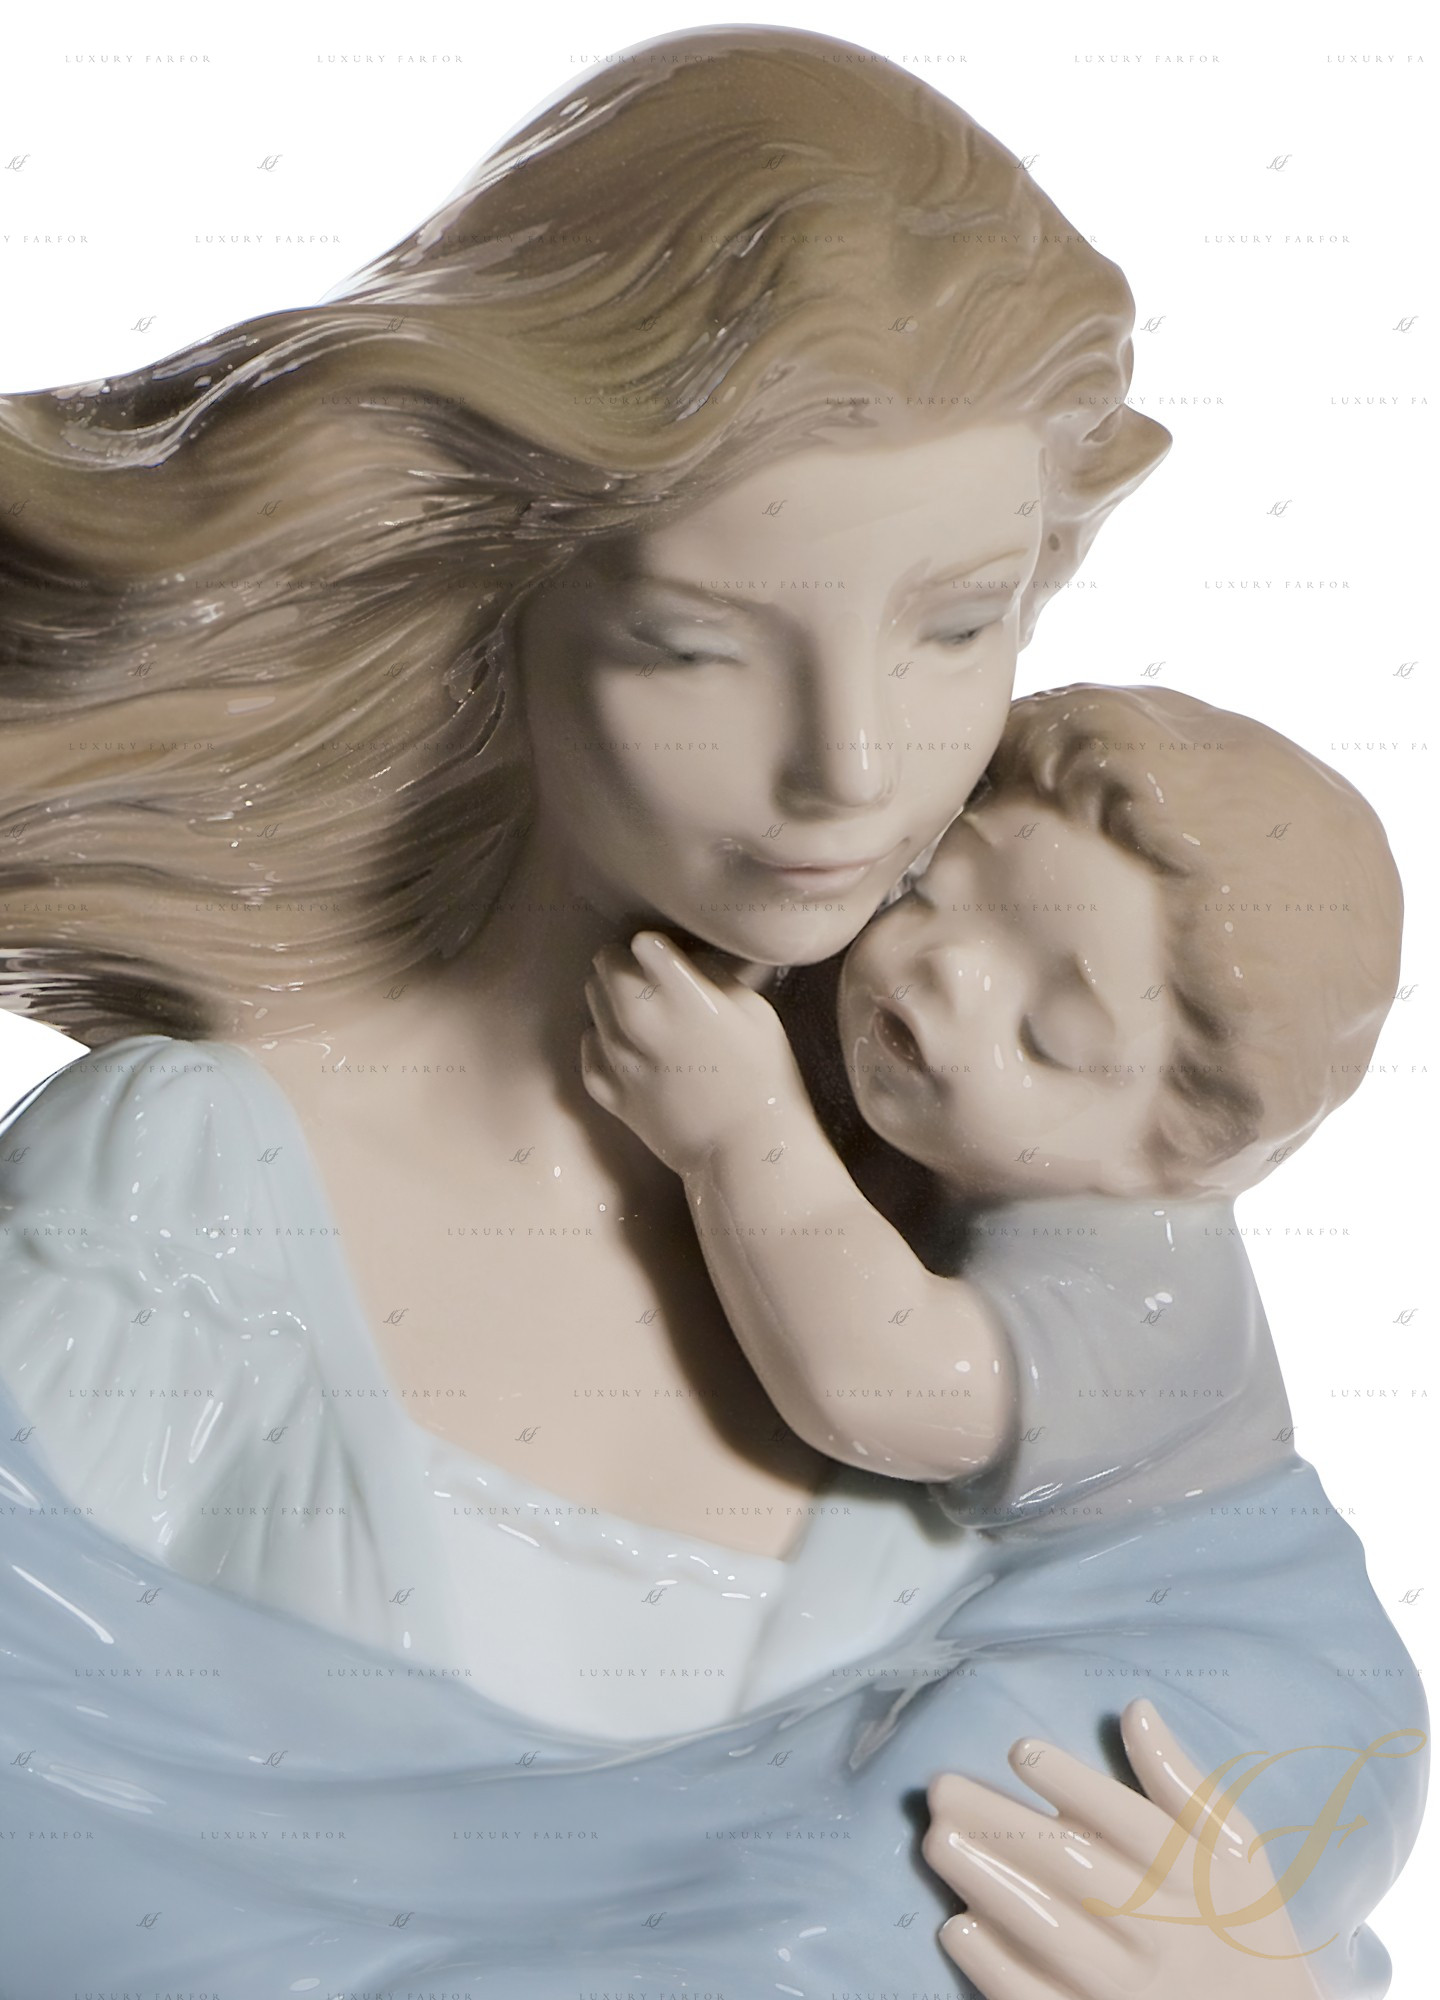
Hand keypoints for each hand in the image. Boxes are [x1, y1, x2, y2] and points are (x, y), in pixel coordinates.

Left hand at [581, 931, 806, 1174]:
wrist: (744, 1151)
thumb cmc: (764, 1079)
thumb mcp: (757, 1012)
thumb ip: (714, 976)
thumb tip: (684, 958)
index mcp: (684, 998)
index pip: (644, 943)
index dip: (658, 945)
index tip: (669, 954)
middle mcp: (643, 1022)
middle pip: (608, 964)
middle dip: (624, 960)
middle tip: (644, 970)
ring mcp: (620, 1058)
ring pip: (592, 999)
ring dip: (610, 993)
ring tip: (637, 1004)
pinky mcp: (609, 1092)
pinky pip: (588, 1047)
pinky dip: (600, 1037)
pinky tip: (619, 1039)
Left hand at [923, 1698, 1326, 1998]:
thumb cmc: (1243, 1925)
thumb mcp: (1234, 1850)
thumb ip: (1181, 1782)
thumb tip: (1135, 1709)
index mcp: (1191, 1877)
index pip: (1127, 1822)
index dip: (1072, 1783)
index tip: (1020, 1750)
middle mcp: (1159, 1930)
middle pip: (1073, 1869)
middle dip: (1002, 1825)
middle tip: (941, 1789)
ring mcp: (1129, 1988)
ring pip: (1049, 1930)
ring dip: (987, 1883)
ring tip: (935, 1841)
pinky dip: (998, 1968)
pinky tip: (956, 1926)